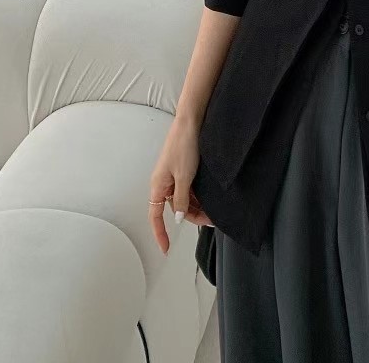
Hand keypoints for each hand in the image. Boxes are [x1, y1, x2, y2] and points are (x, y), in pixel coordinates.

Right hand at [149, 120, 213, 254]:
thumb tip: (177, 217)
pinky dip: (198, 195)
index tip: (165, 248)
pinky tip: (209, 197)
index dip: (160, 234)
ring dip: (196, 206)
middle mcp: (164, 182)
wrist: (191, 120)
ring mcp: (173, 175)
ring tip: (212, 210)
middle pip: (174, 208)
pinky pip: (189, 188)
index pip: (155, 217)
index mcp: (158, 186)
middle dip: (190, 217)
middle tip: (209, 220)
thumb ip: (180, 199)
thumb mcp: (184, 177)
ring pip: (183, 199)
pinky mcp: (183, 168)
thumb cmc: (184, 144)